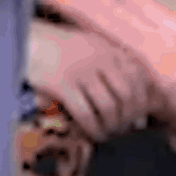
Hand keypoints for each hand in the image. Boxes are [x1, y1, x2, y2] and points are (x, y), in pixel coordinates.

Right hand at [27, 20, 154, 139]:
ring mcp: (81, 71)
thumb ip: (117, 71)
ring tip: (109, 133)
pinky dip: (93, 128)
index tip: (140, 118)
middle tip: (124, 130)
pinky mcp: (62, 85)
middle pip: (127, 95)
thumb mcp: (95, 50)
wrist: (31, 41)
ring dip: (112, 126)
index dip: (143, 101)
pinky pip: (85, 113)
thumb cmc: (66, 51)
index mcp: (110, 50)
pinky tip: (94, 134)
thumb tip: (141, 109)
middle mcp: (100, 59)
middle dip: (129, 117)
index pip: (138, 78)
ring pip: (108, 106)